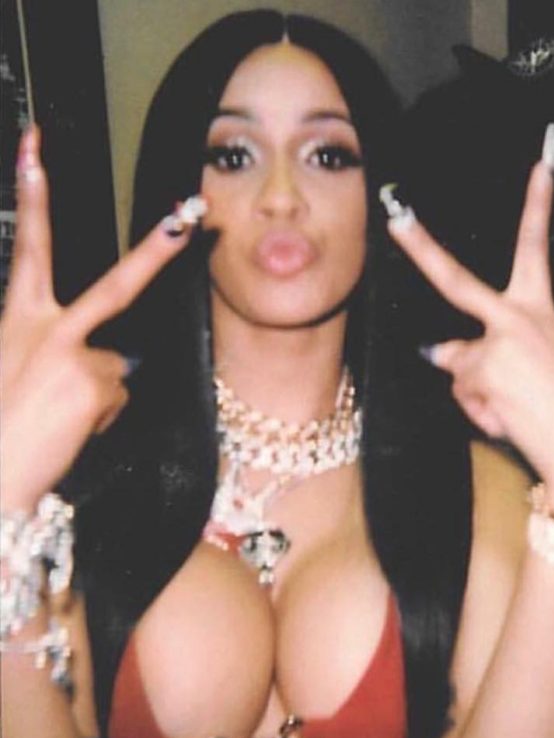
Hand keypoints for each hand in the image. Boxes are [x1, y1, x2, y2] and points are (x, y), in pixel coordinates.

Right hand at [0, 125, 201, 512]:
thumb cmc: (0, 421)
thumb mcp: (16, 367)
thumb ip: (59, 349)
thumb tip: (110, 361)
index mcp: (18, 317)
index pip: (28, 245)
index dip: (34, 194)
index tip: (37, 148)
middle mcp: (48, 327)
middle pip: (117, 285)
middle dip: (157, 251)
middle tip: (191, 216)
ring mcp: (77, 355)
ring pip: (118, 368)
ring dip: (99, 395)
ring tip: (58, 418)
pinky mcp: (96, 384)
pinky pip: (119, 398)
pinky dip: (101, 417)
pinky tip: (72, 430)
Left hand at [385, 125, 553, 496]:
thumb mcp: (537, 369)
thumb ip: (489, 353)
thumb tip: (438, 354)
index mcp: (541, 310)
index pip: (535, 247)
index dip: (537, 204)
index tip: (541, 162)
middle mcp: (516, 316)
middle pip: (455, 278)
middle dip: (421, 248)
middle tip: (396, 219)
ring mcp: (496, 341)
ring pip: (456, 364)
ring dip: (475, 391)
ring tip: (517, 410)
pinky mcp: (481, 370)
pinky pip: (461, 392)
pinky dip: (478, 410)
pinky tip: (509, 420)